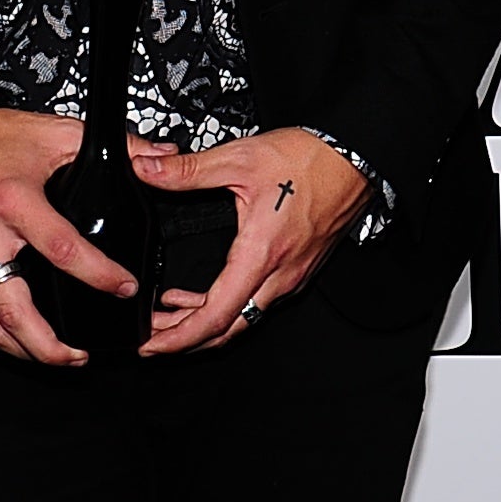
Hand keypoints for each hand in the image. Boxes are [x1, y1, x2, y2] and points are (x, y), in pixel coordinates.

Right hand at [0, 105, 128, 366]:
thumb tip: (161, 157)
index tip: (125, 288)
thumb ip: (116, 145)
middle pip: (15, 309)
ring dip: (25, 350)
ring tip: (59, 358)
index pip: (62, 249)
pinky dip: (1, 332)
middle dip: (50, 345)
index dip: (98, 274)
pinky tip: (26, 338)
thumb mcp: (57, 131)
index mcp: (13, 200)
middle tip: (81, 356)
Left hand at [132, 127, 369, 355]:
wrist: (355, 157)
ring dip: (204, 324)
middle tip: (150, 336)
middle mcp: (280, 275)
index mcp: (262, 253)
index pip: (216, 316)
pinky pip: (258, 304)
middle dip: (183, 340)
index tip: (151, 344)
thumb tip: (146, 168)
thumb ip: (187, 169)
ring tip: (169, 317)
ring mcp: (293, 276)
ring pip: (243, 320)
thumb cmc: (310, 159)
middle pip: (228, 330)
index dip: (178, 338)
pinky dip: (226, 310)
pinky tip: (203, 295)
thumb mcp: (240, 158)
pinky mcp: (299, 271)